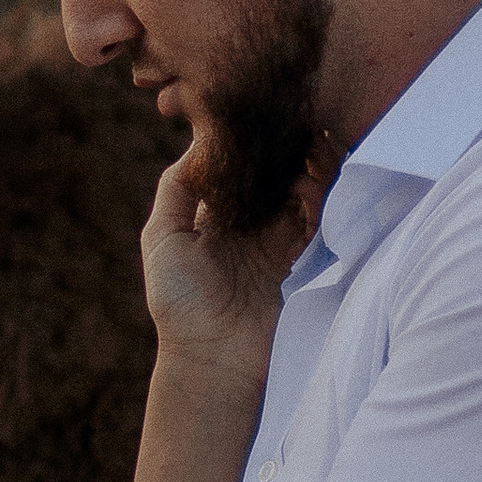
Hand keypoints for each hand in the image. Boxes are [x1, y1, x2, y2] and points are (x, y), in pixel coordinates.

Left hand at [138, 153, 309, 392]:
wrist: (214, 361)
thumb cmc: (179, 304)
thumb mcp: (162, 239)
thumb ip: (176, 189)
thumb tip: (199, 142)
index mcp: (217, 216)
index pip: (238, 169)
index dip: (249, 145)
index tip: (259, 121)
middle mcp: (251, 225)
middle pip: (276, 176)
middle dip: (286, 154)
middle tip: (293, 136)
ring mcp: (280, 243)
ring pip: (302, 193)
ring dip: (306, 174)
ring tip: (303, 165)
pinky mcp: (304, 262)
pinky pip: (319, 222)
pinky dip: (319, 202)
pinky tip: (309, 192)